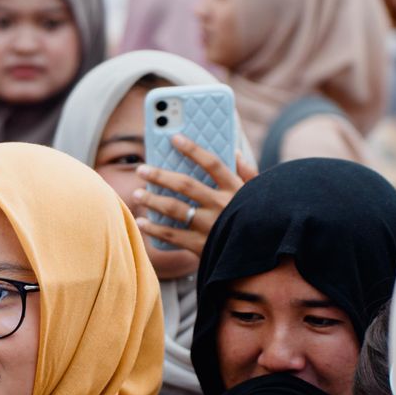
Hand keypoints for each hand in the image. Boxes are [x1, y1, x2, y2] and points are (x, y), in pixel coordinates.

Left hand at [133, 138, 254, 256]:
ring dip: (152, 200)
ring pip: (174, 209)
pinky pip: (171, 235)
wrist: (256, 256)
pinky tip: (141, 221)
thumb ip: (248, 174)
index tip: (174, 138)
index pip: (212, 163)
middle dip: (160, 175)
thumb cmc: (256, 221)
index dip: (193, 149)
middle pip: (185, 185)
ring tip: (137, 193)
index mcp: (236, 189)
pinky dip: (153, 228)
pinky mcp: (201, 246)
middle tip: (141, 169)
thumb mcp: (259, 196)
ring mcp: (210, 226)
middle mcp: (222, 205)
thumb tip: (235, 151)